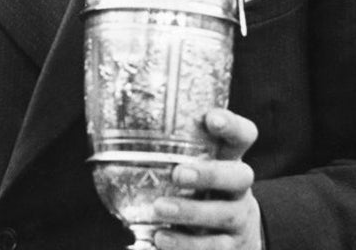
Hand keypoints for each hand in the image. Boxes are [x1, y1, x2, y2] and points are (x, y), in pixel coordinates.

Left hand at [152, 109, 264, 248]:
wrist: (235, 237)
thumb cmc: (204, 190)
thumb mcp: (198, 165)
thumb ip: (174, 149)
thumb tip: (112, 128)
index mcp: (231, 159)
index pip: (243, 135)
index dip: (232, 125)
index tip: (211, 118)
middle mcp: (240, 188)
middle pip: (239, 176)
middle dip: (210, 174)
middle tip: (178, 173)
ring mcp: (239, 219)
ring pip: (225, 215)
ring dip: (191, 212)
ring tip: (159, 208)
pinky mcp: (231, 248)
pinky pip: (213, 248)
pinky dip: (185, 244)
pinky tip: (161, 238)